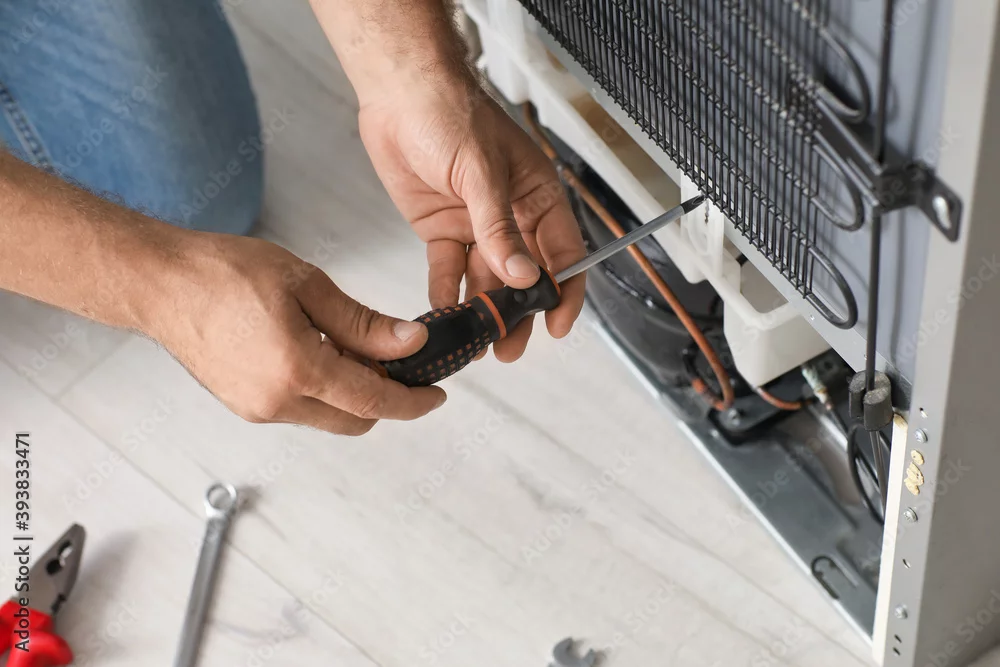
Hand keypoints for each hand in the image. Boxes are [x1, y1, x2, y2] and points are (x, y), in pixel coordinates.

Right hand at [147, 233, 445, 434]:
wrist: (160, 283)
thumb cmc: (224, 272)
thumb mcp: (307, 286)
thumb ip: (363, 323)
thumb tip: (410, 343)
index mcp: (297, 370)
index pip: (374, 401)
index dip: (413, 402)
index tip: (436, 395)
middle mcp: (277, 402)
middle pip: (355, 419)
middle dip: (384, 396)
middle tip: (394, 357)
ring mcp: (258, 409)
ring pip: (328, 415)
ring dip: (350, 391)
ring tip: (348, 343)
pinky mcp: (244, 406)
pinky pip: (300, 409)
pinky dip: (322, 389)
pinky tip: (316, 350)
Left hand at [357, 77, 586, 361]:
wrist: (400, 94)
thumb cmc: (451, 114)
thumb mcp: (482, 173)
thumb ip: (499, 228)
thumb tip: (522, 276)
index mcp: (537, 198)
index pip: (562, 254)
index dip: (562, 292)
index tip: (556, 325)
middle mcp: (510, 217)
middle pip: (522, 278)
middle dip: (517, 315)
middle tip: (509, 349)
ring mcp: (475, 226)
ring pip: (484, 280)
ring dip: (481, 312)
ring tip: (476, 345)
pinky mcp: (440, 230)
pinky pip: (447, 270)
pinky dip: (445, 294)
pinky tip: (444, 317)